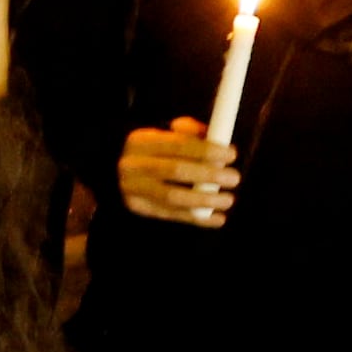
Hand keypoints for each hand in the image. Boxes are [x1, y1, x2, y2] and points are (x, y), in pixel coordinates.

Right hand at [117, 118, 233, 226]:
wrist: (118, 172)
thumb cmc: (153, 151)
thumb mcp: (165, 135)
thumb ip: (190, 132)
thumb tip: (217, 136)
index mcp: (141, 141)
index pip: (178, 144)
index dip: (208, 150)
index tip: (231, 154)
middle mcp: (132, 165)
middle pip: (175, 170)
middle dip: (209, 175)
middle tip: (234, 178)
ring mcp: (132, 189)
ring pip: (172, 196)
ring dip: (204, 199)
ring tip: (227, 200)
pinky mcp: (138, 208)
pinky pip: (171, 215)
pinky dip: (197, 219)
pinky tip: (217, 219)